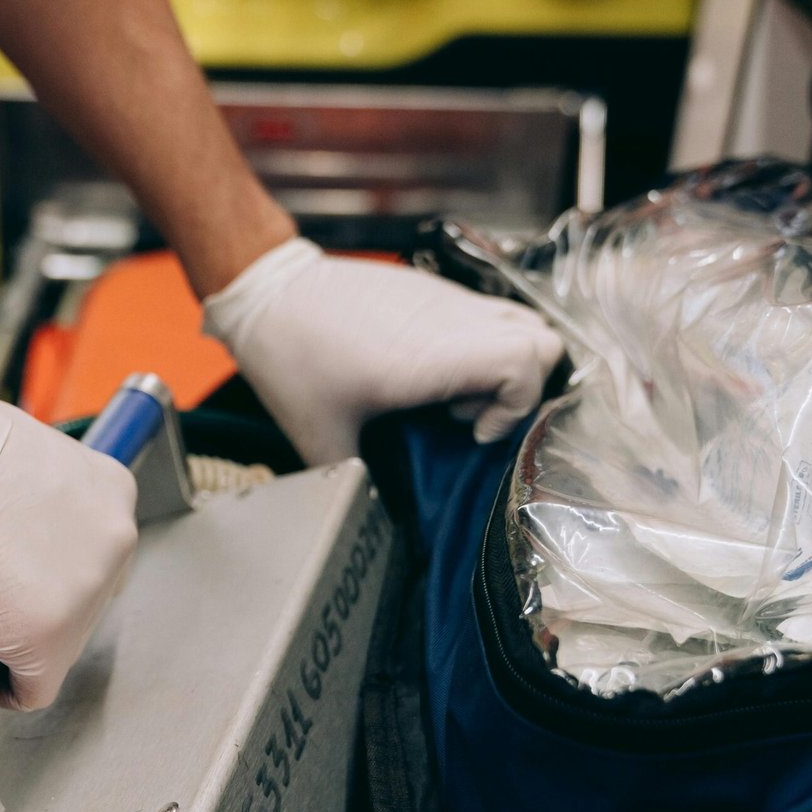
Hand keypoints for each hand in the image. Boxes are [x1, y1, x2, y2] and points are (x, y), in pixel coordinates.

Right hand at [0, 343, 137, 709]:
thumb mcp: (22, 458)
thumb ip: (45, 501)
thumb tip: (25, 530)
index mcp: (112, 491)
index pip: (96, 553)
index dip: (53, 569)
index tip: (24, 576)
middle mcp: (115, 541)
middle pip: (85, 601)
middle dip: (40, 603)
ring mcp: (86, 592)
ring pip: (60, 645)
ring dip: (18, 640)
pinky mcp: (48, 638)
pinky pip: (34, 688)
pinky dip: (4, 687)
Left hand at [203, 238, 564, 463]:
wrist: (268, 290)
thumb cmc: (291, 357)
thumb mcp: (321, 433)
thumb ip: (359, 480)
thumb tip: (379, 522)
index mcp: (430, 357)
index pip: (525, 361)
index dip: (516, 405)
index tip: (472, 430)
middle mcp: (451, 322)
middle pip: (543, 340)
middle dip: (523, 388)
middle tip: (468, 415)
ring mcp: (446, 299)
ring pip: (524, 320)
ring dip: (508, 362)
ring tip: (457, 391)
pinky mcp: (433, 289)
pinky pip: (490, 310)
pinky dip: (485, 344)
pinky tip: (436, 369)